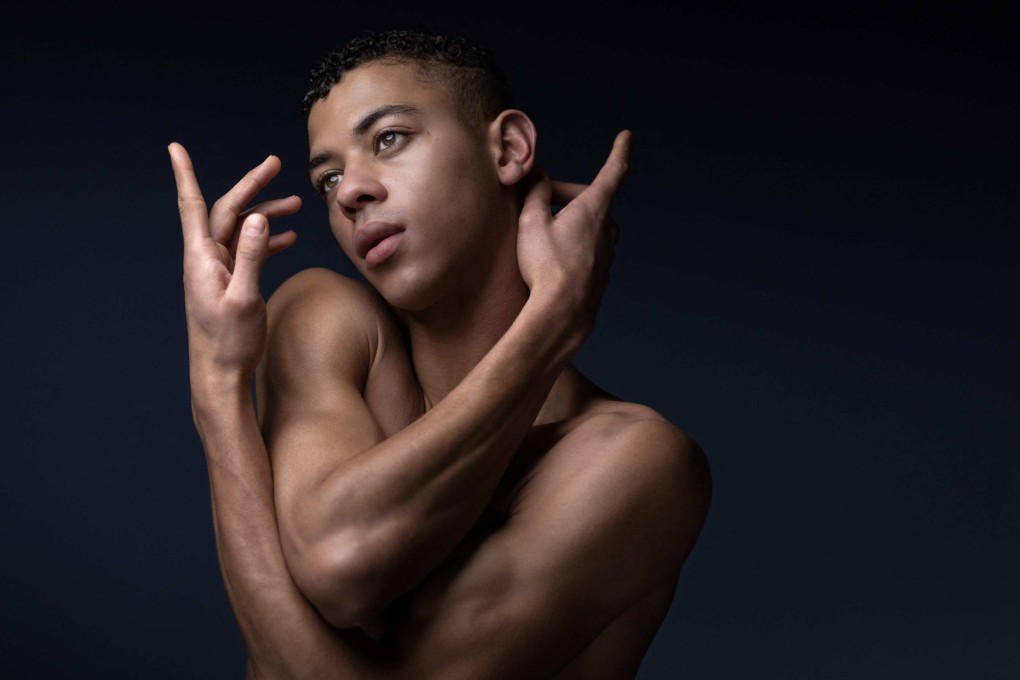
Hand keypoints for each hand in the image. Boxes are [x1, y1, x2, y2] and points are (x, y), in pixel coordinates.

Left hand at [169, 143, 299, 385]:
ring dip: (266, 215)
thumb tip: (256, 217)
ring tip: (295, 204)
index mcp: (201, 258)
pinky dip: (267, 241)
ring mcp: (218, 271)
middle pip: (228, 211)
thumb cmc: (229, 343)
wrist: (220, 375)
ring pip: (241, 230)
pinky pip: (248, 252)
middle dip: (252, 186)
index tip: (174, 148)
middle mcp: (206, 259)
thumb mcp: (244, 298)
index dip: (185, 175)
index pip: (195, 206)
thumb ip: (250, 255)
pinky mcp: (230, 283)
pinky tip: (289, 239)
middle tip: (274, 164)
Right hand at [516, 130, 629, 333]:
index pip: (613, 171)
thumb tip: (538, 174)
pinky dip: (571, 244)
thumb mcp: (531, 221)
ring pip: (588, 224)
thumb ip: (535, 192)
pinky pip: (587, 247)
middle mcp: (607, 227)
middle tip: (533, 206)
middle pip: (589, 199)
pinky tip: (551, 260)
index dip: (619, 151)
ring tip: (540, 235)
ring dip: (567, 222)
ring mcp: (607, 251)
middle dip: (562, 196)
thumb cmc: (546, 265)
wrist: (562, 313)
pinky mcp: (601, 272)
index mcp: (594, 208)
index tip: (626, 136)